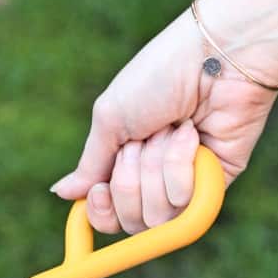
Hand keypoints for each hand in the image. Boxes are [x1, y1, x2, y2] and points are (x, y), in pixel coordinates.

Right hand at [49, 10, 277, 233]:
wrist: (213, 58)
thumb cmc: (158, 77)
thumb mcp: (110, 119)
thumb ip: (90, 164)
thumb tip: (62, 193)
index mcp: (125, 165)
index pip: (108, 215)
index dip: (101, 212)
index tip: (99, 190)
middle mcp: (154, 180)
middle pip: (131, 220)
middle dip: (129, 180)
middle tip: (142, 142)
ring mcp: (186, 184)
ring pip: (157, 214)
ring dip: (156, 167)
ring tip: (172, 130)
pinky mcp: (215, 183)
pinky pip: (187, 203)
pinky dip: (181, 166)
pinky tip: (192, 135)